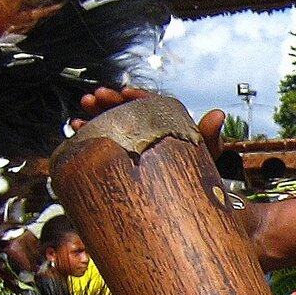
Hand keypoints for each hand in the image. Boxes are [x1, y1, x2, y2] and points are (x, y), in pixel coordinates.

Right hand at [73, 88, 226, 158]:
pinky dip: (87, 132)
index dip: (138, 97)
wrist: (185, 201)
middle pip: (126, 110)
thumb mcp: (203, 153)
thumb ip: (208, 136)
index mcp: (165, 122)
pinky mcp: (117, 156)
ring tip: (85, 103)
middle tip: (96, 96)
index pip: (150, 104)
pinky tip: (76, 126)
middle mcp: (146, 129)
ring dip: (96, 111)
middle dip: (110, 101)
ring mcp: (131, 141)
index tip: (126, 93)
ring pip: (111, 121)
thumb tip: (219, 114)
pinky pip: (100, 140)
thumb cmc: (197, 172)